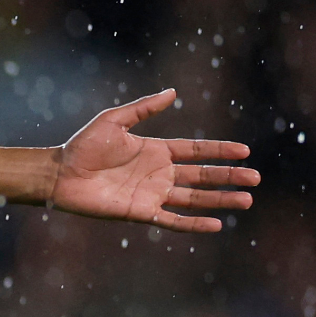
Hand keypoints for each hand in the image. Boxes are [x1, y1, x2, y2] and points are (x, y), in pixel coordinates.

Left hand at [51, 89, 259, 232]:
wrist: (60, 174)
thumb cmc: (83, 145)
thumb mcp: (114, 120)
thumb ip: (144, 109)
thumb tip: (173, 92)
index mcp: (155, 150)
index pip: (195, 151)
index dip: (219, 151)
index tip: (244, 152)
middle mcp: (159, 173)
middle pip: (201, 175)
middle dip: (228, 176)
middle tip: (255, 178)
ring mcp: (152, 194)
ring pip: (194, 198)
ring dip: (219, 200)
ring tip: (246, 200)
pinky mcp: (141, 212)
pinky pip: (172, 220)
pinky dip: (194, 223)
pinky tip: (216, 224)